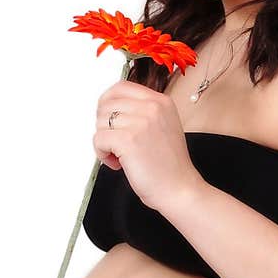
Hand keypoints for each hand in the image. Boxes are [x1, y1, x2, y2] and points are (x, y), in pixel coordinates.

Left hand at [94, 80, 201, 213]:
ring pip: (100, 122)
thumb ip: (142, 112)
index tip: (108, 119)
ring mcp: (141, 122)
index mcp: (161, 101)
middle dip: (105, 126)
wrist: (180, 190)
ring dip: (104, 142)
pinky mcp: (128, 139)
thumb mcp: (163, 126)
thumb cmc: (169, 165)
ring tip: (119, 156)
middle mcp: (152, 107)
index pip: (121, 87)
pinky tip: (117, 163)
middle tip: (115, 143)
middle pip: (106, 104)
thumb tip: (109, 107)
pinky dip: (101, 153)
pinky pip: (98, 139)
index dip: (107, 102)